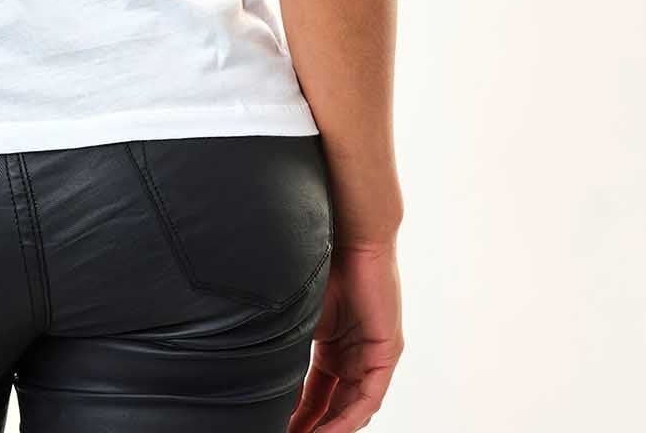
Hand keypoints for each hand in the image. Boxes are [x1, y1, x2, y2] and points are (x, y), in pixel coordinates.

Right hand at [288, 241, 402, 431]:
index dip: (300, 414)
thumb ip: (290, 347)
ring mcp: (372, 355)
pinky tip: (329, 432)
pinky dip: (349, 418)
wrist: (347, 233)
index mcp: (334, 345)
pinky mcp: (386, 352)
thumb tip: (259, 373)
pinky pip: (368, 397)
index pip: (317, 392)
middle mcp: (355, 354)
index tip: (280, 428)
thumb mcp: (300, 315)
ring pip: (352, 406)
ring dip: (331, 428)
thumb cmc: (320, 261)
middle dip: (314, 426)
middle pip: (335, 405)